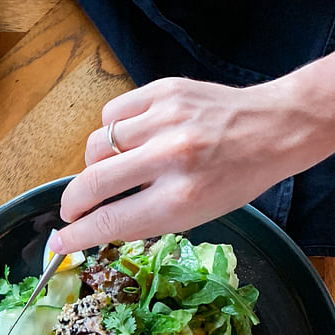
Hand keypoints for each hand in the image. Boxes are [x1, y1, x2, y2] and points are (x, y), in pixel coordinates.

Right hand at [51, 71, 334, 253]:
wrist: (275, 127)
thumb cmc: (236, 178)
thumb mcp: (197, 214)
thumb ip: (143, 218)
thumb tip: (93, 225)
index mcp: (182, 198)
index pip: (110, 221)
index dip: (77, 236)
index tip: (60, 242)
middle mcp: (171, 157)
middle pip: (92, 182)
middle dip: (72, 202)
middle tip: (71, 210)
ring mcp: (166, 120)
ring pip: (96, 144)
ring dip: (96, 163)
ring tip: (114, 167)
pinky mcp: (163, 91)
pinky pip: (112, 114)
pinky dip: (112, 130)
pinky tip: (130, 137)